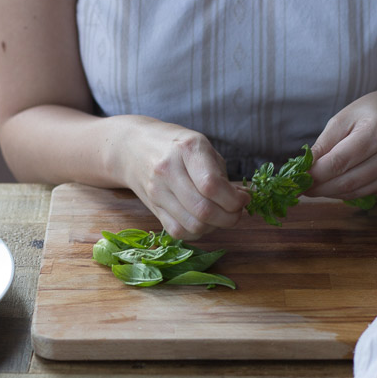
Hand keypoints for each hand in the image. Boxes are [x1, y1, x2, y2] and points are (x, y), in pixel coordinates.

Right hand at [118, 117, 249, 239]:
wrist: (132, 147)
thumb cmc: (175, 146)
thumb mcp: (201, 147)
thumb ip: (221, 174)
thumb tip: (242, 199)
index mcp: (187, 149)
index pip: (212, 185)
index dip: (234, 199)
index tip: (244, 199)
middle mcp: (169, 170)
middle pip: (204, 210)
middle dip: (230, 217)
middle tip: (237, 211)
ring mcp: (158, 192)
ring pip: (193, 225)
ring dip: (215, 227)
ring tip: (220, 215)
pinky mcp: (153, 208)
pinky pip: (179, 232)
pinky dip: (197, 232)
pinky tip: (204, 221)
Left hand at [307, 87, 376, 199]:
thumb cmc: (371, 113)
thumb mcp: (343, 118)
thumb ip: (323, 145)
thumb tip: (303, 170)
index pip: (339, 162)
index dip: (314, 175)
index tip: (296, 180)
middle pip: (347, 181)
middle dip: (319, 188)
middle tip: (301, 188)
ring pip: (355, 192)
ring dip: (330, 192)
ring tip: (315, 186)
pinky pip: (365, 193)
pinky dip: (346, 192)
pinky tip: (336, 184)